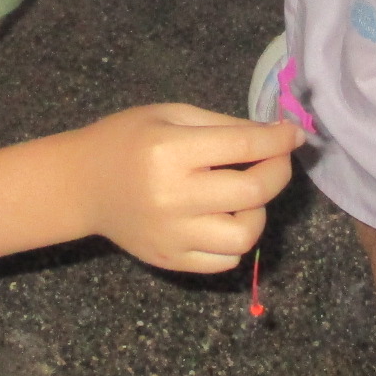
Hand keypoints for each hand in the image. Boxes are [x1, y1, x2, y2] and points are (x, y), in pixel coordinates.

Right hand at [67, 105, 300, 272]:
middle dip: (279, 171)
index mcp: (171, 152)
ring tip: (245, 196)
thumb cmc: (125, 140)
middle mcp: (173, 197)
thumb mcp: (170, 115)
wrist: (81, 185)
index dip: (279, 140)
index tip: (294, 135)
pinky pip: (224, 261)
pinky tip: (224, 218)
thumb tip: (275, 136)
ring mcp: (172, 235)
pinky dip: (235, 241)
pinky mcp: (169, 259)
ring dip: (257, 212)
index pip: (244, 146)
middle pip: (253, 191)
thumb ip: (223, 126)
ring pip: (244, 236)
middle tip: (277, 160)